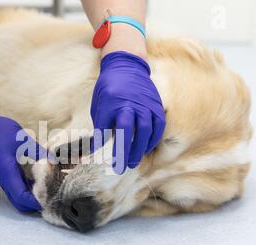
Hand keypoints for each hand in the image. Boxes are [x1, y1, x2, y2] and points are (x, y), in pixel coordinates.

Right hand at [0, 104, 44, 211]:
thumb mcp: (23, 140)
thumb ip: (39, 152)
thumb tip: (54, 161)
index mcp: (7, 174)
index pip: (22, 197)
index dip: (35, 202)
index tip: (49, 200)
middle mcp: (4, 180)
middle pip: (19, 203)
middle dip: (34, 205)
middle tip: (50, 198)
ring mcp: (3, 179)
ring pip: (17, 197)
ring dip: (30, 199)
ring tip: (47, 192)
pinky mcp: (4, 175)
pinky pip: (15, 189)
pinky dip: (26, 191)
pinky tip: (38, 182)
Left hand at [91, 51, 165, 173]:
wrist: (126, 66)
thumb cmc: (108, 89)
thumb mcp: (98, 106)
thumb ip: (100, 127)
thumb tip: (97, 148)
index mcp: (115, 103)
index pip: (115, 129)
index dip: (116, 147)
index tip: (113, 161)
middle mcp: (133, 103)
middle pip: (134, 132)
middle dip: (129, 152)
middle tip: (124, 167)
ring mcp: (147, 104)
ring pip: (147, 131)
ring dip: (141, 148)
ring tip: (133, 161)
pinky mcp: (156, 105)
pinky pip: (158, 126)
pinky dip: (153, 139)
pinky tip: (145, 148)